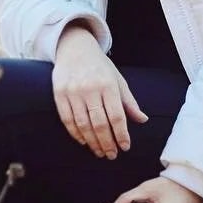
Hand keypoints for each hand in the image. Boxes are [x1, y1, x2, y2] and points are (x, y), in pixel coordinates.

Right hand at [53, 23, 147, 158]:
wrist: (75, 48)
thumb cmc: (100, 67)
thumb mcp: (118, 80)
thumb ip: (129, 102)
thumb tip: (143, 120)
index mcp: (108, 86)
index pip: (116, 116)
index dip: (121, 134)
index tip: (125, 147)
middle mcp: (90, 89)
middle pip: (99, 123)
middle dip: (107, 143)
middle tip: (112, 155)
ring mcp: (73, 91)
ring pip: (82, 124)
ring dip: (92, 142)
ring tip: (99, 152)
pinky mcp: (59, 93)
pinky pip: (67, 119)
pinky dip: (76, 133)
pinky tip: (84, 142)